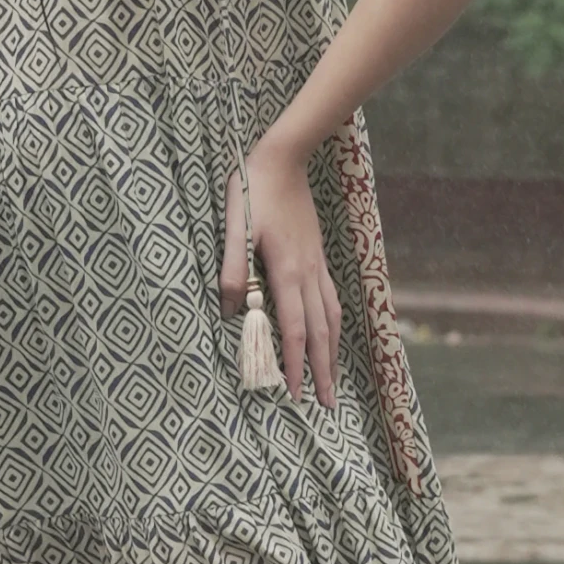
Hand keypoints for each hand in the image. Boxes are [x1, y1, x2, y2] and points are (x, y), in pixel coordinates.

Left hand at [220, 134, 340, 405]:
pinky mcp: (318, 258)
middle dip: (323, 372)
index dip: (294, 365)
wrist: (284, 157)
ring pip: (331, 320)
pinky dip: (333, 328)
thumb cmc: (253, 190)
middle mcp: (308, 274)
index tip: (295, 395)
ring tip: (333, 381)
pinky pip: (331, 302)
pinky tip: (330, 337)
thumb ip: (232, 269)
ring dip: (332, 354)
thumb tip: (229, 311)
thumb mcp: (234, 228)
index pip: (293, 330)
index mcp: (287, 271)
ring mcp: (317, 266)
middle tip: (328, 406)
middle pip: (320, 334)